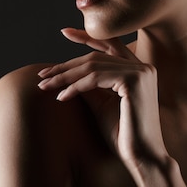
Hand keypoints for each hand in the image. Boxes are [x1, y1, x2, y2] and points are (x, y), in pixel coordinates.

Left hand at [37, 28, 170, 174]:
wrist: (141, 155)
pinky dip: (75, 87)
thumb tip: (66, 72)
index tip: (64, 31)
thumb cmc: (123, 133)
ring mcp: (141, 71)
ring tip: (45, 86)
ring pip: (93, 65)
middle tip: (43, 74)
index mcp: (139, 68)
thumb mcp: (102, 103)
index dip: (87, 36)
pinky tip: (62, 97)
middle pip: (96, 55)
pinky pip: (96, 78)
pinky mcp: (134, 80)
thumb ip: (90, 84)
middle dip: (66, 64)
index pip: (110, 44)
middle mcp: (143, 66)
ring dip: (65, 76)